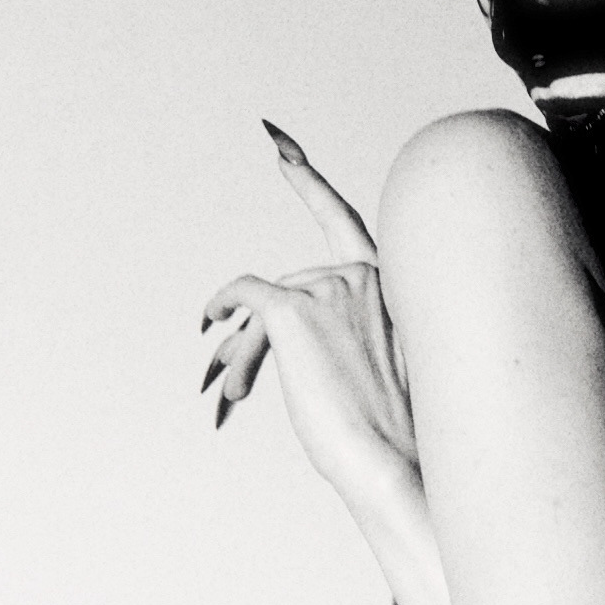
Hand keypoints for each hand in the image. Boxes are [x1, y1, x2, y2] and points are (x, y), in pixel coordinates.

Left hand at [201, 124, 418, 509]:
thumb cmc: (394, 434)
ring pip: (265, 306)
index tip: (280, 145)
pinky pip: (242, 296)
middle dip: (262, 333)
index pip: (343, 221)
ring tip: (237, 397)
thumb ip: (343, 336)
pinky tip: (209, 324)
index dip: (308, 182)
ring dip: (246, 351)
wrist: (395, 460)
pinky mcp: (293, 308)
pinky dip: (221, 307)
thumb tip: (275, 337)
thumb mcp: (377, 372)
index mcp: (392, 287)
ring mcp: (329, 287)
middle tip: (237, 386)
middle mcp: (362, 275)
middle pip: (290, 287)